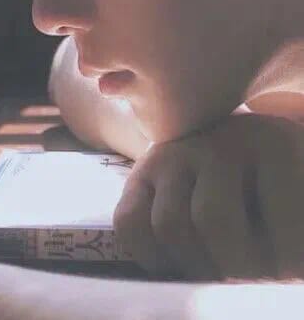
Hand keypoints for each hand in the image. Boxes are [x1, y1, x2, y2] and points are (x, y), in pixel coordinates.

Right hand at [113, 113, 303, 280]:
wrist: (237, 147)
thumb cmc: (277, 189)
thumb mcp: (296, 203)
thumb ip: (289, 236)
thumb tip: (280, 274)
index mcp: (274, 146)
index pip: (280, 229)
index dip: (283, 267)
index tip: (285, 272)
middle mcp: (218, 140)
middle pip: (215, 223)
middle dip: (232, 268)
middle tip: (246, 276)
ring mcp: (174, 152)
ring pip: (170, 226)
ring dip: (193, 266)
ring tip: (216, 270)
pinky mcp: (142, 170)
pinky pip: (129, 223)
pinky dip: (149, 257)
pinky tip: (176, 263)